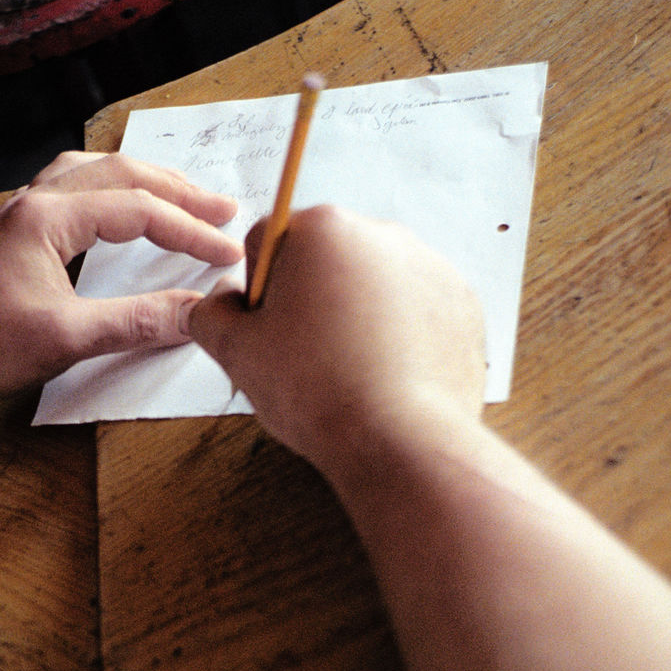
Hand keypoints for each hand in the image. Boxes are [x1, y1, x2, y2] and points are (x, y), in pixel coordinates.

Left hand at [0, 151, 241, 411]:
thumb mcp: (67, 339)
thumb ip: (135, 322)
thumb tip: (196, 315)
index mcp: (45, 217)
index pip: (137, 208)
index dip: (189, 229)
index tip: (225, 253)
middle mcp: (32, 203)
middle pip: (119, 173)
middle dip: (177, 190)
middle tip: (223, 207)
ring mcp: (19, 215)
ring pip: (92, 173)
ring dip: (142, 181)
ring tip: (181, 196)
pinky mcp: (13, 234)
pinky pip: (71, 191)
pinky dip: (109, 191)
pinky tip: (119, 209)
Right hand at [188, 205, 486, 472]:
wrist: (402, 441)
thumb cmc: (319, 391)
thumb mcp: (235, 351)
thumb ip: (211, 314)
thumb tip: (215, 302)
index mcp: (322, 228)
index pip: (267, 241)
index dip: (257, 289)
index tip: (267, 328)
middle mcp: (380, 233)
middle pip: (322, 258)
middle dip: (309, 297)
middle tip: (303, 354)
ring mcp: (428, 266)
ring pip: (368, 283)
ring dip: (352, 315)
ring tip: (346, 369)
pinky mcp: (460, 302)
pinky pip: (411, 308)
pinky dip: (395, 334)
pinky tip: (382, 374)